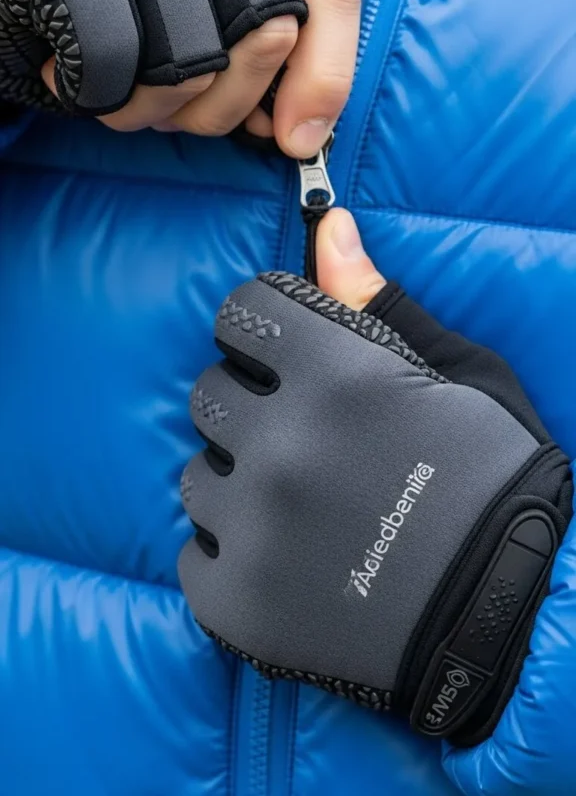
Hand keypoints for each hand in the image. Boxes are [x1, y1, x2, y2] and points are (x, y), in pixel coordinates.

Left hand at [178, 208, 571, 746]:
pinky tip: (288, 558)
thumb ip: (376, 301)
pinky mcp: (237, 602)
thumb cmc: (493, 481)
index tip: (286, 350)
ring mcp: (254, 529)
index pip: (241, 311)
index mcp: (336, 374)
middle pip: (209, 390)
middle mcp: (282, 444)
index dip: (265, 326)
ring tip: (302, 504)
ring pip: (198, 473)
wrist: (509, 618)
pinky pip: (196, 552)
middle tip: (304, 435)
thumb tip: (328, 225)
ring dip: (240, 480)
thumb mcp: (457, 376)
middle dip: (249, 401)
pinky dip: (234, 551)